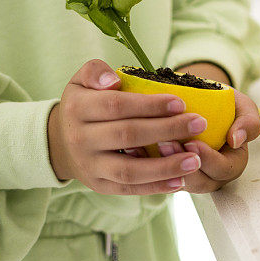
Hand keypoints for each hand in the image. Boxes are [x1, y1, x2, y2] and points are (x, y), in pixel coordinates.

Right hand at [47, 59, 206, 194]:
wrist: (60, 142)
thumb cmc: (84, 105)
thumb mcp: (82, 81)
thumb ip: (95, 71)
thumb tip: (113, 80)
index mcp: (78, 108)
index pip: (117, 106)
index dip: (149, 105)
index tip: (180, 102)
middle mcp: (80, 139)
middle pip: (128, 136)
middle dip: (167, 130)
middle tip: (199, 123)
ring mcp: (90, 166)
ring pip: (129, 170)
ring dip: (165, 166)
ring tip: (195, 160)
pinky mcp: (99, 185)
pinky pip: (129, 189)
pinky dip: (156, 187)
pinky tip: (181, 181)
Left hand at [147, 63, 259, 192]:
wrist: (202, 101)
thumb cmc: (226, 106)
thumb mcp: (243, 108)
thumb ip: (248, 122)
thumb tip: (237, 139)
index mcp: (232, 164)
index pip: (223, 170)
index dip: (207, 159)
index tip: (192, 142)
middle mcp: (211, 176)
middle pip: (197, 181)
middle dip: (179, 165)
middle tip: (165, 143)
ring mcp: (189, 176)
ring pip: (173, 182)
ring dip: (158, 166)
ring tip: (144, 146)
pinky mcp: (169, 173)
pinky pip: (156, 176)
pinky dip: (143, 163)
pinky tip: (132, 149)